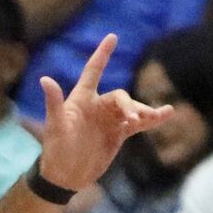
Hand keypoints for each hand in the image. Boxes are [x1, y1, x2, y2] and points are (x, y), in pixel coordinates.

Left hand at [34, 34, 172, 194]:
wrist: (65, 176)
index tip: (112, 37)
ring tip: (155, 116)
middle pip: (120, 97)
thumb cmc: (56, 150)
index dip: (102, 54)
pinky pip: (139, 123)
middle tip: (134, 119)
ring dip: (144, 112)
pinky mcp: (119, 133)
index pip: (93, 71)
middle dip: (129, 105)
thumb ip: (54, 102)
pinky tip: (167, 113)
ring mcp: (110, 120)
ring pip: (132, 109)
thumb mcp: (55, 126)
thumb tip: (44, 79)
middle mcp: (97, 106)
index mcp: (81, 100)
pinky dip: (152, 119)